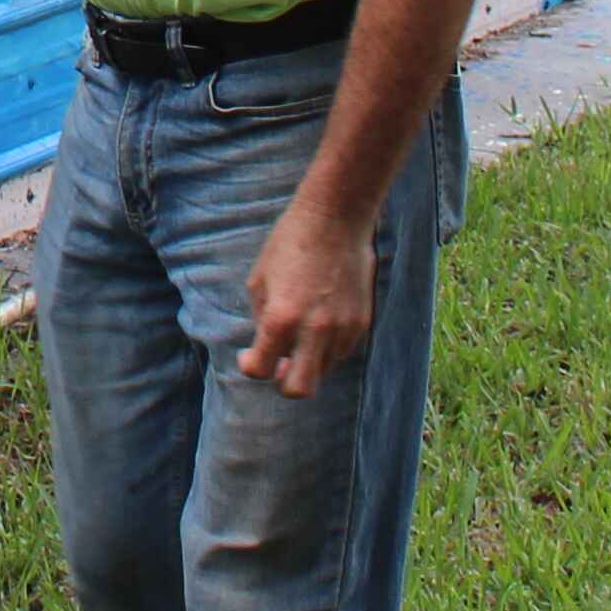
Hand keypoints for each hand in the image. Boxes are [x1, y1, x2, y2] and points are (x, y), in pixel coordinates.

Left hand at [239, 194, 376, 397]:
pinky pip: (341, 352)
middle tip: (277, 366)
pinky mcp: (361, 324)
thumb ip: (262, 319)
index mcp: (281, 318)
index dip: (249, 366)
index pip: (259, 370)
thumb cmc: (290, 244)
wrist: (336, 219)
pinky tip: (319, 321)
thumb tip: (267, 346)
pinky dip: (327, 348)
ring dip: (307, 362)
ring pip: (323, 371)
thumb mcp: (260, 280)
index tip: (249, 356)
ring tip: (299, 335)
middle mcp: (313, 330)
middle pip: (298, 390)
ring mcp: (342, 329)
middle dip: (283, 384)